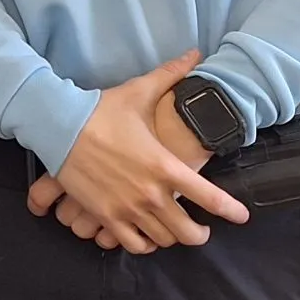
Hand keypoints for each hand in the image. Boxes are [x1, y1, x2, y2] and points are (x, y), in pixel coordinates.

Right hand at [23, 84, 222, 246]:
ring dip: (170, 237)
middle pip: (188, 232)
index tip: (241, 216)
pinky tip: (145, 236)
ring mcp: (128, 208)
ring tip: (172, 229)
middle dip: (199, 234)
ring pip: (163, 240)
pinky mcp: (105, 216)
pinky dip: (143, 244)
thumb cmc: (101, 110)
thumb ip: (170, 76)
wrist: (58, 125)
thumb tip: (195, 54)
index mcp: (166, 166)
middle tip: (201, 229)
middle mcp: (151, 193)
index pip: (210, 197)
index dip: (231, 211)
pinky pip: (133, 244)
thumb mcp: (138, 92)